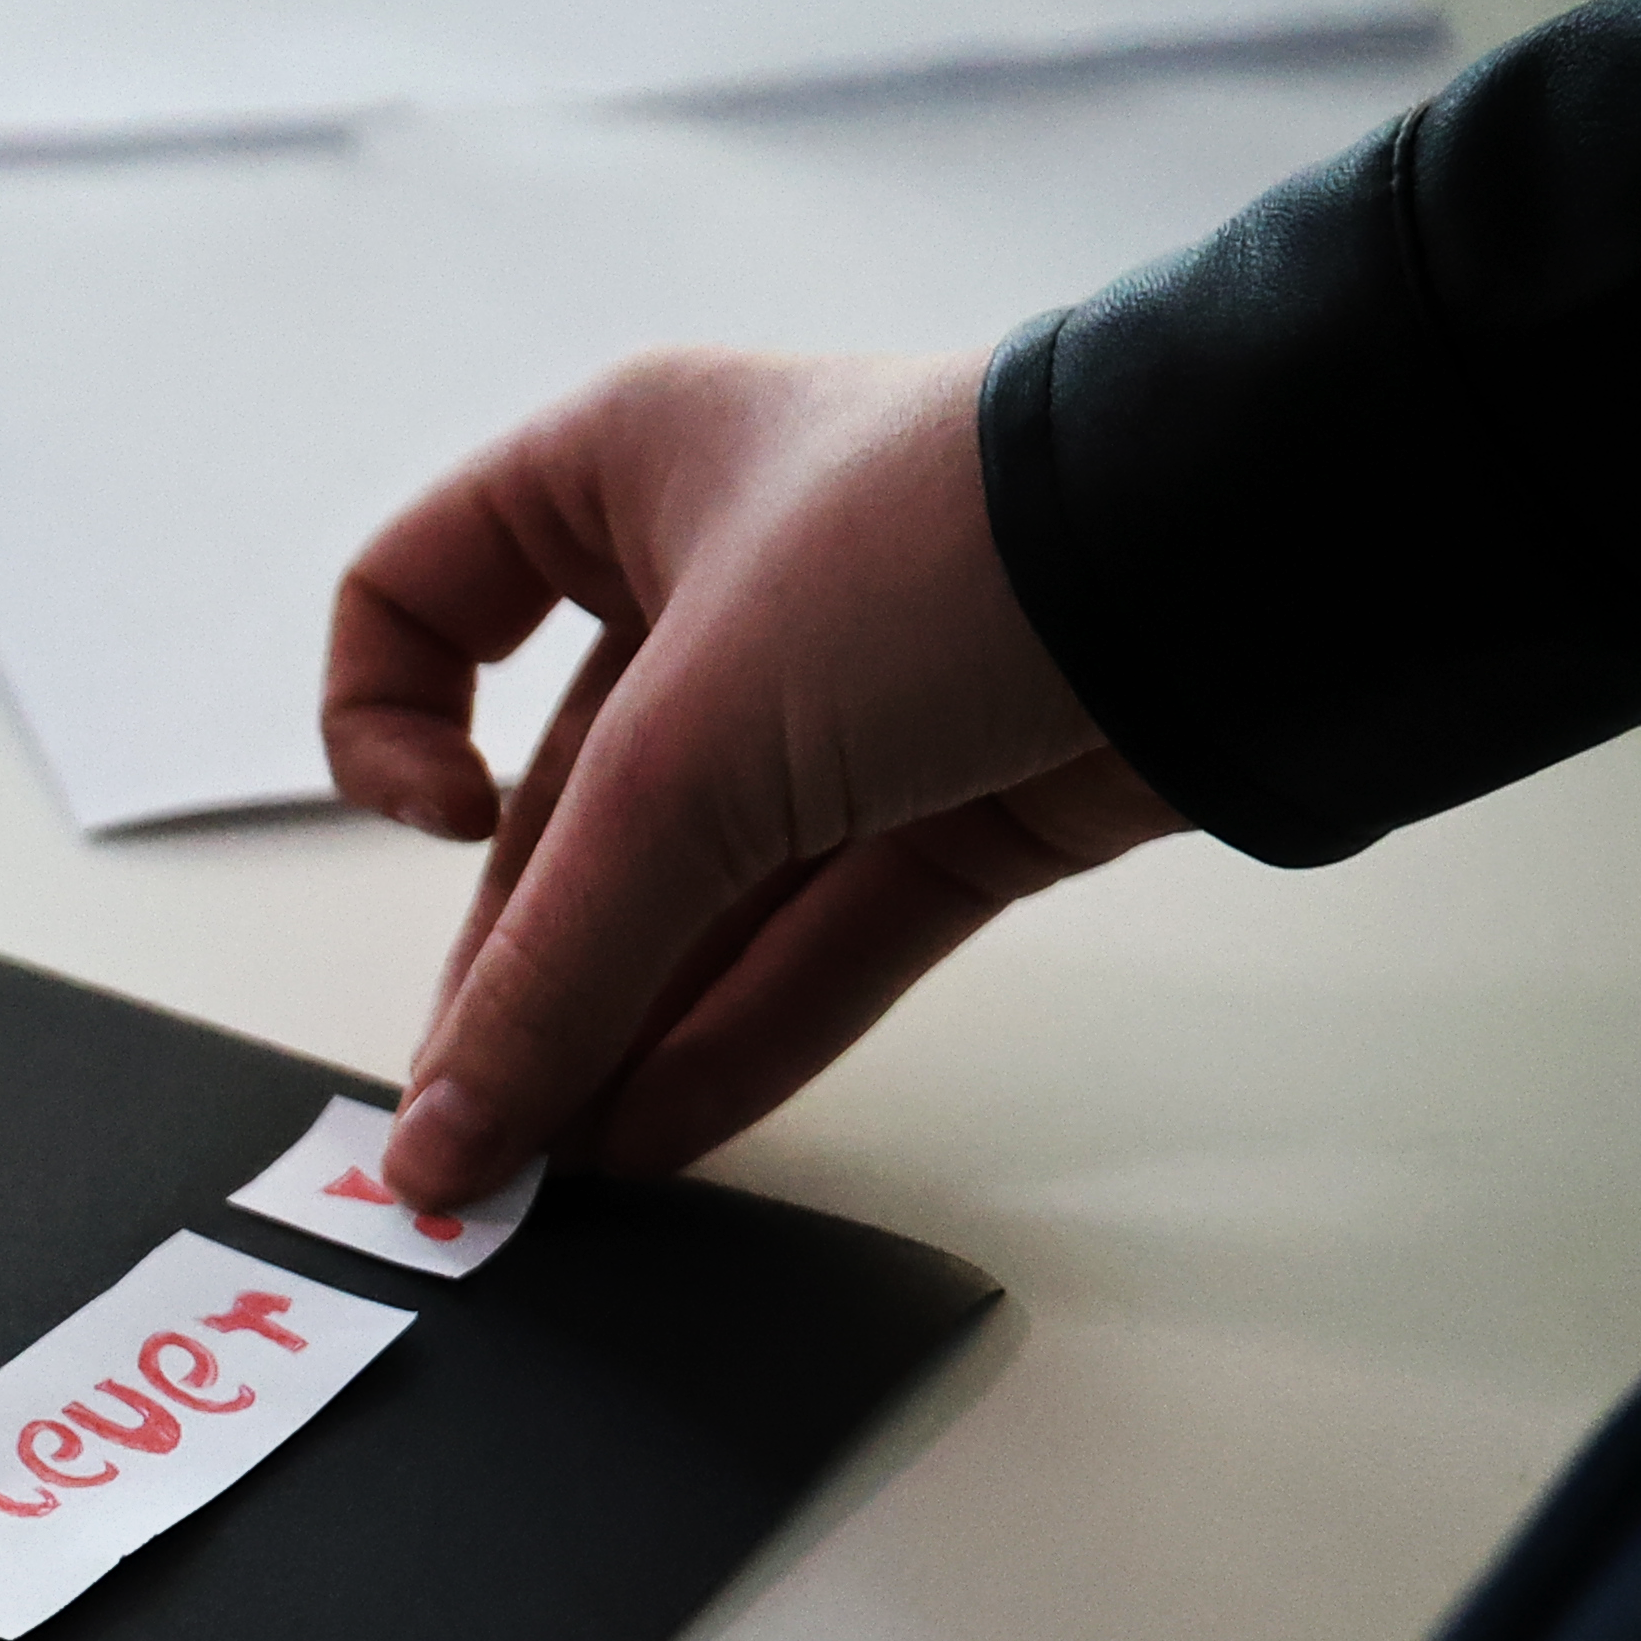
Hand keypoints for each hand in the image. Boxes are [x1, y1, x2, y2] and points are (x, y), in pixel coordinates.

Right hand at [323, 345, 1182, 1208]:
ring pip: (691, 886)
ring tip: (556, 1166)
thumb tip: (444, 1140)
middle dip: (516, 965)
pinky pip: (811, 936)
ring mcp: (847, 697)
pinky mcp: (956, 799)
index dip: (387, 723)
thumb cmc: (942, 546)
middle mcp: (721, 575)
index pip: (417, 593)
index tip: (446, 821)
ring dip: (617, 1026)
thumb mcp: (688, 758)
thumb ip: (551, 967)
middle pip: (562, 801)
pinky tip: (657, 1135)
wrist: (1252, 556)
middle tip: (473, 1119)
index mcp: (623, 474)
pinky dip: (735, 1032)